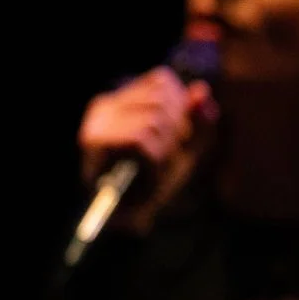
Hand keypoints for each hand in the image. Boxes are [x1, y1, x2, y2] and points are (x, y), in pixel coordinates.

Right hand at [77, 64, 218, 232]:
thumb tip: (202, 90)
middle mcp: (105, 106)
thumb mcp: (187, 146)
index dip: (181, 107)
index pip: (162, 80)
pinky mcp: (96, 141)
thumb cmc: (156, 180)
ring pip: (154, 117)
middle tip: (167, 156)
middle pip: (161, 97)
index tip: (177, 136)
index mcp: (123, 99)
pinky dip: (155, 156)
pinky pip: (142, 137)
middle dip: (177, 129)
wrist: (130, 218)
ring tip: (156, 165)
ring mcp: (98, 123)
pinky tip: (147, 170)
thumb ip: (198, 119)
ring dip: (166, 146)